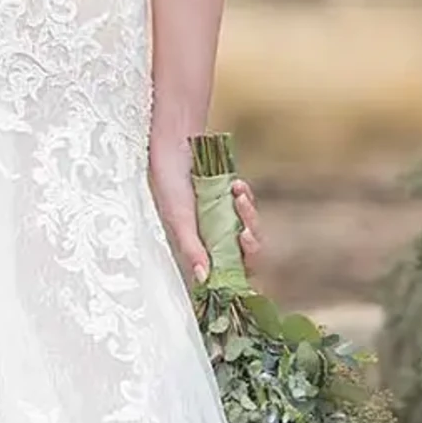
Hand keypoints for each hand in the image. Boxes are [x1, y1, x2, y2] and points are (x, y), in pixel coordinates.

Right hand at [149, 137, 263, 287]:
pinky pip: (249, 204)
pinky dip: (246, 196)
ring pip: (251, 227)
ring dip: (249, 215)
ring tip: (237, 197)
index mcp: (201, 246)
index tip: (241, 264)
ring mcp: (225, 217)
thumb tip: (203, 278)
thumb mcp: (178, 220)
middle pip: (246, 252)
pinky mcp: (231, 199)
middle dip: (251, 244)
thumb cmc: (169, 183)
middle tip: (245, 234)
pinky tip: (236, 186)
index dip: (241, 269)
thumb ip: (192, 249)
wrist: (176, 144)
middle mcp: (215, 234)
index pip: (227, 268)